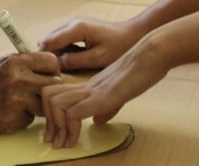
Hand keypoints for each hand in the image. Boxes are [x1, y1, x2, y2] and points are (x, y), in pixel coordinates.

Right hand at [0, 52, 62, 133]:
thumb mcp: (1, 63)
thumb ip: (25, 64)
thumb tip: (50, 67)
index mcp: (16, 61)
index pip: (51, 61)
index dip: (53, 70)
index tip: (50, 75)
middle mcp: (18, 79)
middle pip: (53, 84)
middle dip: (50, 89)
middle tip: (41, 92)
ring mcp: (16, 100)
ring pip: (44, 104)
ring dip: (39, 105)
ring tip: (25, 103)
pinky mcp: (12, 119)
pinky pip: (30, 119)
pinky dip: (24, 117)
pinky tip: (12, 112)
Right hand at [39, 17, 145, 71]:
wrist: (132, 34)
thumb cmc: (119, 47)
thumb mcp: (97, 59)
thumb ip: (74, 61)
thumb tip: (56, 65)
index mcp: (76, 28)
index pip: (48, 42)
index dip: (45, 59)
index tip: (49, 74)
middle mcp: (72, 20)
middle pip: (48, 39)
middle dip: (49, 56)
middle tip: (56, 73)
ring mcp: (74, 21)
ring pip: (54, 38)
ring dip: (56, 52)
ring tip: (65, 67)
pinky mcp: (77, 24)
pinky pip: (62, 37)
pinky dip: (62, 48)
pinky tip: (72, 59)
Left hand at [41, 39, 168, 148]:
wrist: (151, 54)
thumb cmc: (142, 69)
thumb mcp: (122, 92)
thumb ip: (108, 106)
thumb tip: (96, 121)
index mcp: (90, 84)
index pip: (56, 93)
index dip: (53, 115)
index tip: (59, 134)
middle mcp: (86, 85)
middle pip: (47, 96)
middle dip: (49, 124)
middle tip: (55, 142)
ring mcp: (91, 90)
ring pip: (53, 102)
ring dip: (57, 128)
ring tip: (64, 144)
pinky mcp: (100, 97)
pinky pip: (73, 113)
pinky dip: (71, 130)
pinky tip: (77, 139)